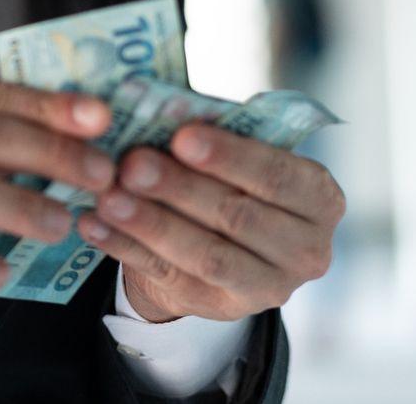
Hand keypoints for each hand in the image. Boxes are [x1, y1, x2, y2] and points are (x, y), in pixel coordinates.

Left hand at [76, 122, 343, 323]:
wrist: (229, 239)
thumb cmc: (238, 175)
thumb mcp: (243, 152)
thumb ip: (216, 132)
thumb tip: (161, 107)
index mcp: (321, 200)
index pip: (278, 177)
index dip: (230, 157)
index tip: (181, 136)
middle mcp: (306, 250)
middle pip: (237, 216)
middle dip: (179, 188)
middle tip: (131, 163)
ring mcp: (267, 287)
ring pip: (204, 254)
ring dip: (150, 223)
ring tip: (107, 195)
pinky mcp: (221, 309)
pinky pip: (168, 277)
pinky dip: (126, 248)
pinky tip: (94, 223)